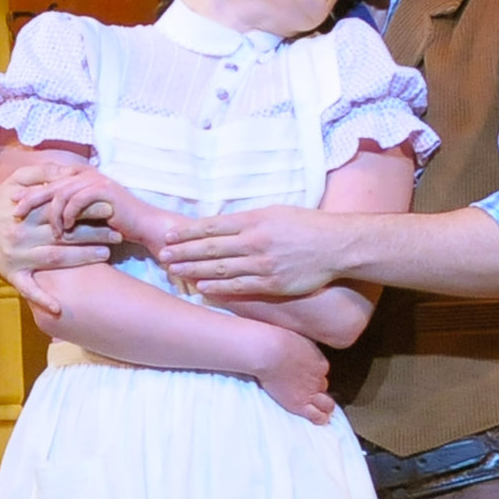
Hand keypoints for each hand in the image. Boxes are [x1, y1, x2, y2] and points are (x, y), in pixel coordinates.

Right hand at [0, 175, 116, 315]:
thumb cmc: (1, 202)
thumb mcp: (17, 180)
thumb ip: (44, 171)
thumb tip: (71, 169)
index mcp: (27, 211)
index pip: (62, 208)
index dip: (87, 208)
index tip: (110, 208)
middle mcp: (23, 233)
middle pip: (63, 234)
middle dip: (92, 233)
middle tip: (117, 234)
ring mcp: (17, 255)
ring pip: (54, 258)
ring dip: (81, 258)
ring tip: (106, 254)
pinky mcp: (12, 273)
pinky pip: (27, 289)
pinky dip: (41, 299)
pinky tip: (58, 309)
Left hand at [20, 167, 167, 255]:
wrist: (143, 225)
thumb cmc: (114, 224)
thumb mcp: (85, 215)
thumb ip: (67, 210)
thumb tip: (39, 217)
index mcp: (78, 177)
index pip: (48, 180)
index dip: (29, 190)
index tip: (13, 204)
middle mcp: (85, 174)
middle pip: (50, 183)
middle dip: (31, 198)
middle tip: (16, 212)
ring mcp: (95, 181)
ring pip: (62, 192)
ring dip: (52, 212)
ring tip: (48, 228)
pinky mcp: (104, 191)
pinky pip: (78, 200)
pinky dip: (70, 214)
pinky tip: (66, 228)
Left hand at [160, 205, 342, 298]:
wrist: (336, 245)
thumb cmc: (306, 226)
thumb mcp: (275, 212)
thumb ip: (248, 220)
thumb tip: (221, 225)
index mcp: (255, 220)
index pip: (213, 226)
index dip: (188, 232)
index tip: (169, 235)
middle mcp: (256, 240)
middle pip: (211, 247)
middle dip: (183, 251)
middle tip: (162, 254)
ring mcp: (263, 263)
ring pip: (221, 267)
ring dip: (194, 269)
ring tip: (174, 270)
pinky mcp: (272, 283)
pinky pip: (239, 286)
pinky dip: (218, 286)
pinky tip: (201, 286)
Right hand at [253, 326, 333, 424]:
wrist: (270, 352)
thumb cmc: (277, 340)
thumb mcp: (297, 338)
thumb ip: (302, 347)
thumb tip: (299, 346)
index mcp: (320, 362)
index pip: (322, 371)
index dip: (315, 374)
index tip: (307, 374)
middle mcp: (319, 378)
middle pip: (324, 386)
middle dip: (319, 389)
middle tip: (313, 392)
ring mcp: (311, 392)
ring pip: (327, 403)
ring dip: (325, 406)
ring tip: (323, 411)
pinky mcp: (300, 404)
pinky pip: (317, 416)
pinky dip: (321, 418)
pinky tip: (321, 420)